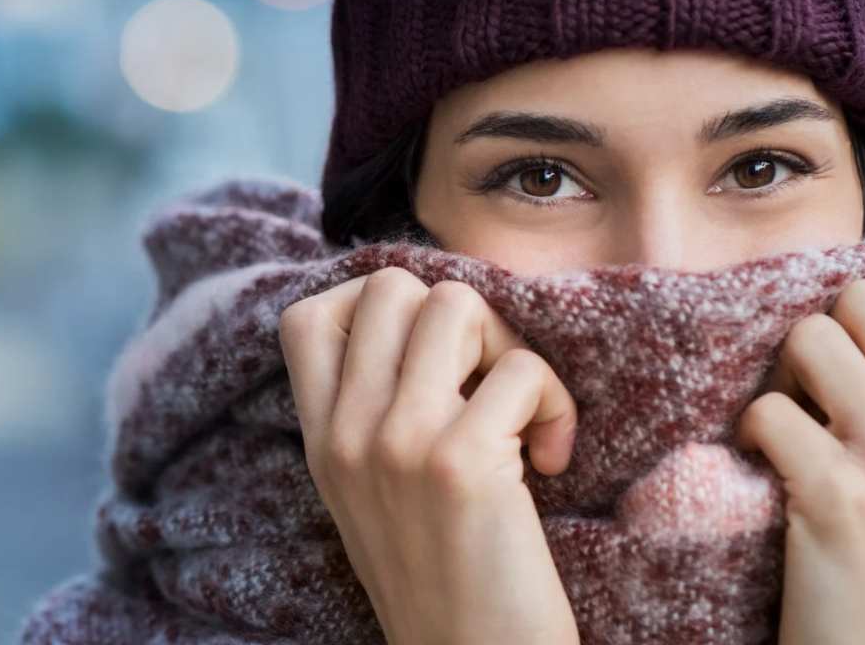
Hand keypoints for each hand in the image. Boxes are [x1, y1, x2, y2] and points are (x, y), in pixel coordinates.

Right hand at [278, 266, 580, 644]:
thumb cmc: (443, 579)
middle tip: (486, 382)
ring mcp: (398, 443)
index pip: (308, 317)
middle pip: (393, 287)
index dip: (376, 306)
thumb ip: (375, 415)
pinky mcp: (460, 463)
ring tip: (522, 414)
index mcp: (322, 441)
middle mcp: (347, 434)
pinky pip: (522, 369)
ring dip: (509, 347)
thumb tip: (431, 321)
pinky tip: (552, 460)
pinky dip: (555, 405)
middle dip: (459, 317)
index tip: (429, 355)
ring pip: (457, 304)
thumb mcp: (373, 495)